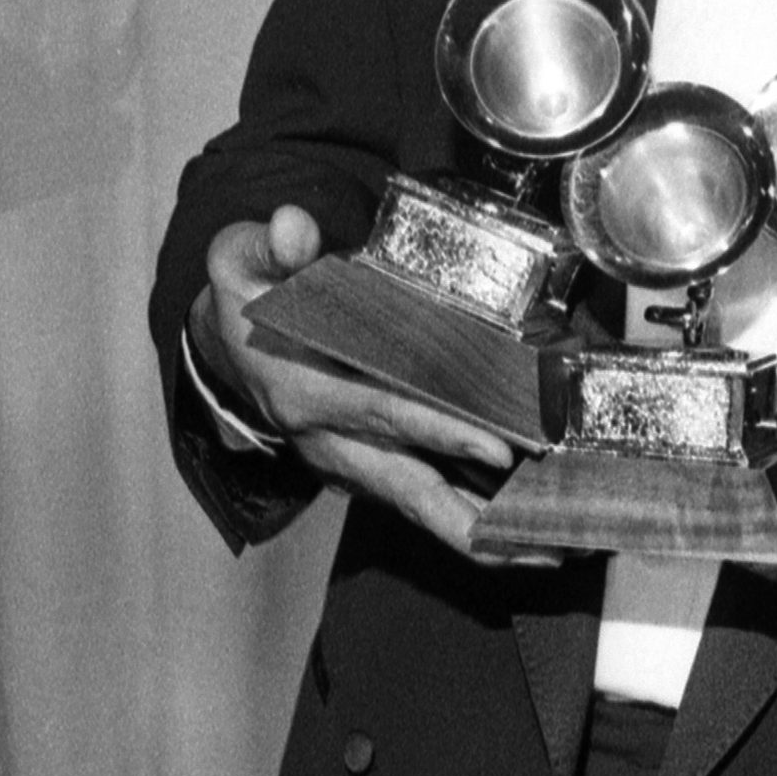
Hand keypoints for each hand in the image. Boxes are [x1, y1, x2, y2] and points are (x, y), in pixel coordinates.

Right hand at [192, 205, 557, 564]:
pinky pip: (425, 502)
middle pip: (410, 488)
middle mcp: (327, 440)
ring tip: (550, 548)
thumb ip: (270, 245)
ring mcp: (348, 463)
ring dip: (486, 534)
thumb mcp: (239, 261)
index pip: (382, 412)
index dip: (440, 431)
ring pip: (423, 508)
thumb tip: (295, 228)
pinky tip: (526, 534)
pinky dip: (474, 521)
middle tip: (541, 528)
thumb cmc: (246, 300)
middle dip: (477, 515)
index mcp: (302, 390)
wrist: (226, 346)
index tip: (498, 447)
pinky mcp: (367, 470)